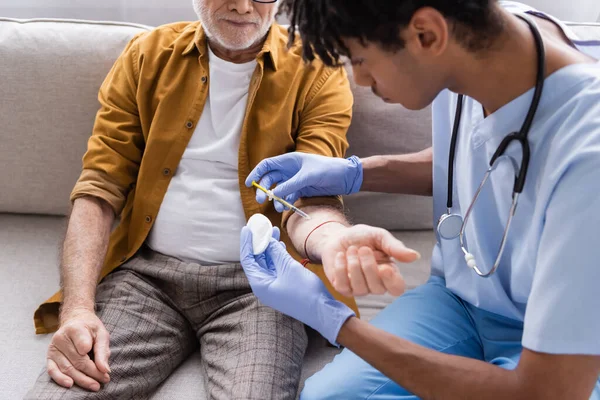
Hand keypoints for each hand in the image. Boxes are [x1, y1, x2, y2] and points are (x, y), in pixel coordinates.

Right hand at [46, 309, 110, 390]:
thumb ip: (102, 351)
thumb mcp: (101, 334)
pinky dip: (61, 379)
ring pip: (67, 368)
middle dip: (92, 373)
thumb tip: (104, 370)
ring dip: (81, 380)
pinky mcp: (49, 356)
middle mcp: (61, 337)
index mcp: (75, 328)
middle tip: (104, 380)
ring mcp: (53, 348)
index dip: (95, 360)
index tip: (105, 370)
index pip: (84, 347)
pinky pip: (52, 371)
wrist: (75, 321)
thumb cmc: (90, 328)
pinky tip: (71, 385)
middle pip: (77, 361)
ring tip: (95, 385)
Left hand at [240, 226, 354, 344]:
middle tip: (262, 227)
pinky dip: (276, 255)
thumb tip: (268, 241)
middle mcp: (264, 286)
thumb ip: (276, 253)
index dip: (247, 243)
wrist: (322, 311)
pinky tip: (280, 245)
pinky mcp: (283, 286)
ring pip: (267, 263)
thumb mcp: (289, 268)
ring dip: (269, 248)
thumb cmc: (305, 293)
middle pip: (256, 260)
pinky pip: (276, 268)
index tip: (247, 228)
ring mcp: (273, 286)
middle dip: (259, 243)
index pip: (247, 260)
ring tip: (273, 231)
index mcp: (260, 284)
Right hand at [246, 153, 362, 211]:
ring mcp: (295, 180)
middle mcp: (290, 170)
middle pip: (270, 179)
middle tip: (261, 199)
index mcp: (289, 160)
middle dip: (264, 189)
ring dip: (275, 197)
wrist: (345, 177)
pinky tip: (285, 206)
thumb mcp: (308, 176)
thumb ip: (290, 185)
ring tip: (277, 205)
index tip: (249, 184)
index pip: (267, 165)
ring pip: (278, 189)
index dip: (256, 173)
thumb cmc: (328, 169)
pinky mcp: (302, 189)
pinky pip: (288, 195)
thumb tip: (274, 194)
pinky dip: (285, 201)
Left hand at [320, 225, 420, 296]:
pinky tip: (341, 256)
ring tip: (351, 250)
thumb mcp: (379, 236)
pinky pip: (343, 286)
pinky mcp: (343, 288)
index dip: (392, 281)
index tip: (385, 267)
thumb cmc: (361, 237)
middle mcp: (375, 284)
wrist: (338, 236)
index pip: (397, 288)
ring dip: (354, 265)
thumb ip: (395, 247)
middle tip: (363, 249)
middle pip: (378, 289)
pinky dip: (341, 268)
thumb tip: (415, 256)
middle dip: (369, 267)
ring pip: (360, 288)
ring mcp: (359, 289)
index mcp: (389, 272)